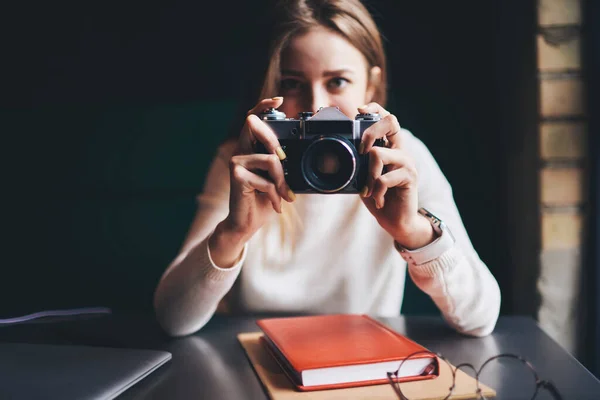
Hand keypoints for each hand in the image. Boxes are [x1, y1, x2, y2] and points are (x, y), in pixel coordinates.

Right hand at [210, 97, 294, 266]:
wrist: (247, 223)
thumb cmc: (263, 199)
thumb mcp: (277, 178)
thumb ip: (282, 164)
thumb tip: (296, 154)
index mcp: (250, 148)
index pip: (253, 120)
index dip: (264, 106)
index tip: (279, 99)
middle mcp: (240, 151)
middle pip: (258, 128)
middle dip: (276, 143)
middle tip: (284, 162)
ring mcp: (236, 161)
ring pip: (271, 159)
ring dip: (281, 181)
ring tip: (283, 195)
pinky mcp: (236, 175)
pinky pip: (266, 179)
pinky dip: (275, 194)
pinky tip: (275, 204)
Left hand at [357, 103, 434, 249]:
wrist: (396, 220)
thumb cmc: (378, 197)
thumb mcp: (362, 178)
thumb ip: (357, 164)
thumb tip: (335, 154)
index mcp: (388, 147)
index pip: (386, 118)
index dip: (375, 108)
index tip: (359, 110)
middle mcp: (400, 150)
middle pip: (391, 122)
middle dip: (370, 132)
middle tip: (361, 152)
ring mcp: (406, 163)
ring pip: (379, 153)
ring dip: (368, 175)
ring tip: (368, 190)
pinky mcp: (410, 177)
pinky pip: (384, 177)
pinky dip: (376, 191)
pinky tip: (377, 200)